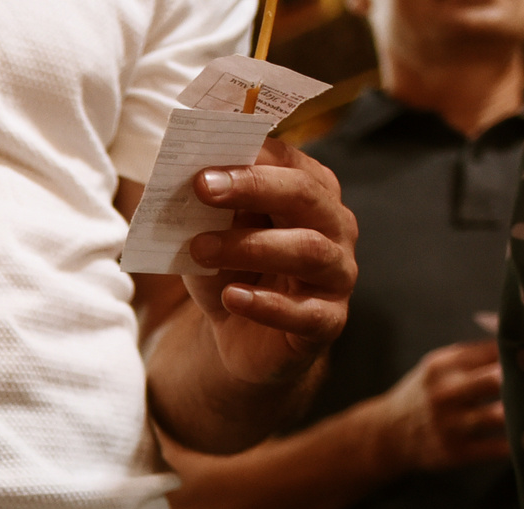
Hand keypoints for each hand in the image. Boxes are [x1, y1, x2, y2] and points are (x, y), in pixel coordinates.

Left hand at [182, 138, 357, 386]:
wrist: (241, 336)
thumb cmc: (232, 271)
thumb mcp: (214, 233)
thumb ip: (208, 206)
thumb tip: (186, 177)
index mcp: (311, 191)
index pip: (288, 162)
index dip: (246, 158)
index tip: (201, 161)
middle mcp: (335, 225)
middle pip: (304, 196)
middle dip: (253, 188)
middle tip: (202, 188)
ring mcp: (337, 273)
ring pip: (307, 251)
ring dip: (250, 246)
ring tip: (201, 249)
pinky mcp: (328, 320)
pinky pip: (305, 312)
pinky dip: (266, 305)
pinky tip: (231, 297)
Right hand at [369, 339, 506, 473]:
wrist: (388, 435)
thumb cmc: (425, 394)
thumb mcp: (438, 367)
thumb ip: (475, 354)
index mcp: (442, 365)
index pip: (494, 349)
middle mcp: (443, 393)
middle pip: (497, 378)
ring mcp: (448, 425)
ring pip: (499, 415)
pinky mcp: (455, 453)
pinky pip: (497, 448)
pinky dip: (518, 443)